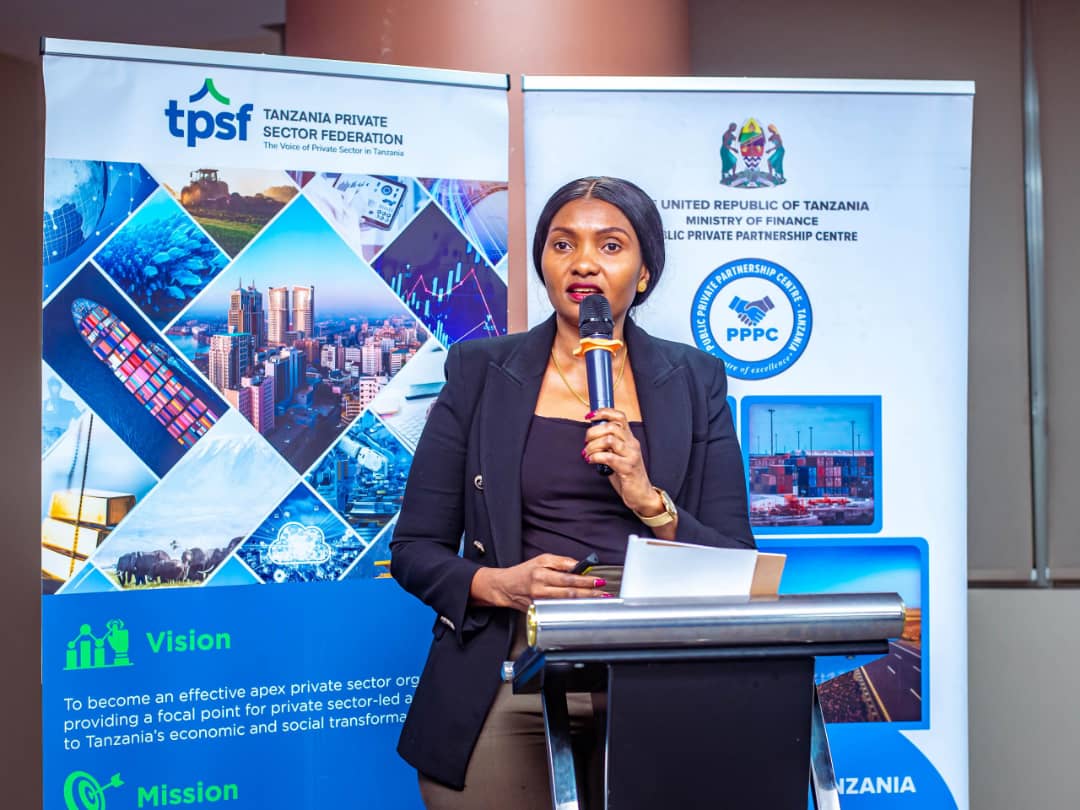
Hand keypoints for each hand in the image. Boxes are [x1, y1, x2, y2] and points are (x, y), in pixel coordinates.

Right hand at [470, 554, 606, 612]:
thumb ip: (561, 562)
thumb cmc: (524, 572)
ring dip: (584, 603)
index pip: (568, 578)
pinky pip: (558, 611)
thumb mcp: (542, 560)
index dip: (585, 581)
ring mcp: (539, 604)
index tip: (599, 581)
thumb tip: (579, 566)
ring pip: (566, 604)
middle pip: (570, 593)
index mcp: (542, 574)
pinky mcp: (538, 612)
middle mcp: (540, 590)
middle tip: (604, 593)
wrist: (505, 587)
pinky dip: (572, 610)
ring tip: (598, 601)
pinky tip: (582, 609)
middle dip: (590, 594)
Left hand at [582, 408, 664, 517]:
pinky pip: (608, 457)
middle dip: (593, 432)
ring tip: (587, 453)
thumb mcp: (618, 455)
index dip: (604, 412)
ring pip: (609, 439)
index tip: (589, 416)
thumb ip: (608, 444)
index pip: (620, 417)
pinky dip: (595, 457)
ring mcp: (631, 455)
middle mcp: (632, 444)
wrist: (641, 494)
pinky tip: (591, 460)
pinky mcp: (627, 468)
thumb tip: (590, 435)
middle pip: (611, 426)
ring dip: (593, 445)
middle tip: (586, 442)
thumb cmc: (627, 475)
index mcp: (630, 438)